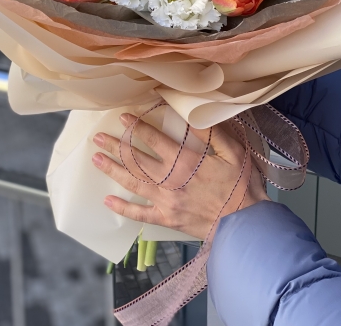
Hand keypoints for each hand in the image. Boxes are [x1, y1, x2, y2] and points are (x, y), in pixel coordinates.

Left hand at [92, 113, 269, 239]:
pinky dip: (123, 209)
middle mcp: (169, 180)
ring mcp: (165, 201)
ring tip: (96, 159)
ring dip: (112, 170)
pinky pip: (140, 214)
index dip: (136, 127)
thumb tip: (190, 117)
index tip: (121, 117)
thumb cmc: (241, 185)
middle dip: (115, 147)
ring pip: (132, 183)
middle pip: (136, 160)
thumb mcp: (233, 153)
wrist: (245, 224)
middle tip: (97, 137)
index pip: (154, 139)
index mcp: (184, 161)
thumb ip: (211, 134)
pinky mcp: (167, 219)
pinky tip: (108, 202)